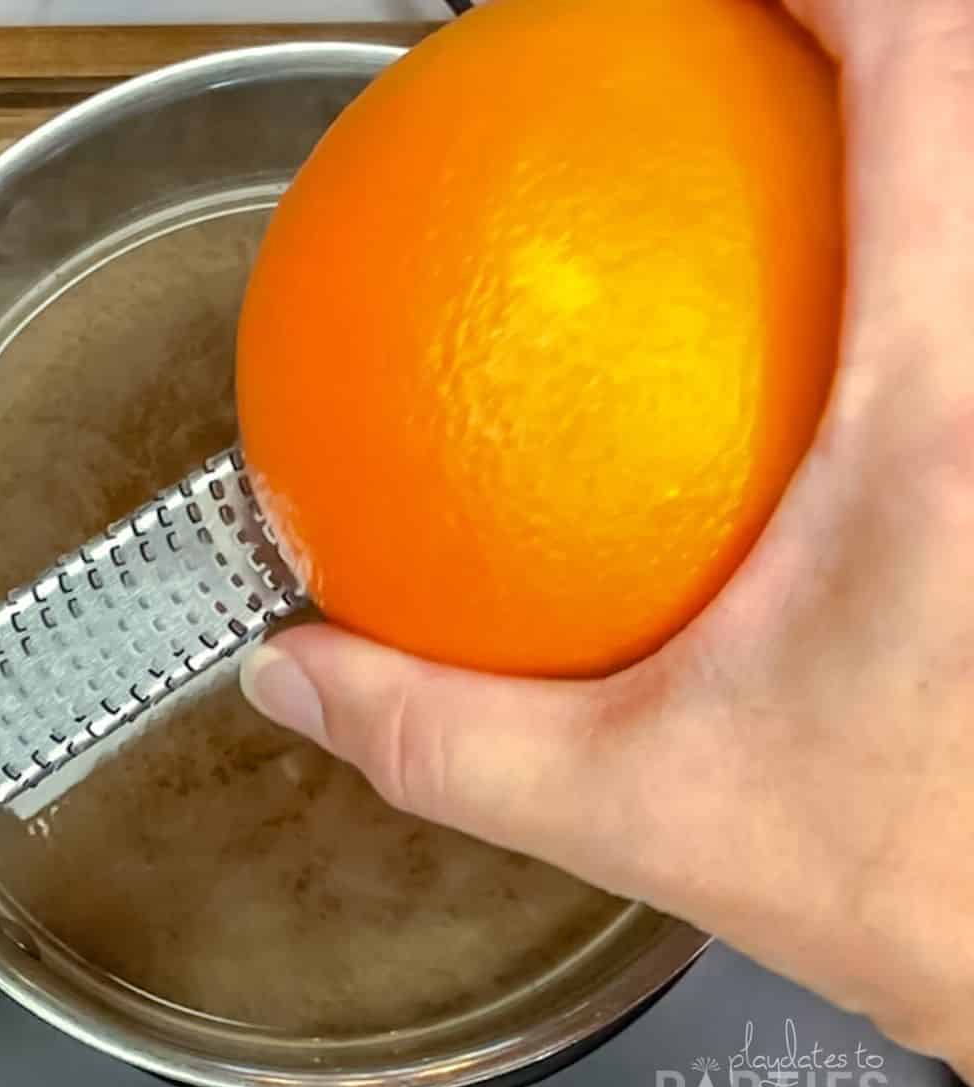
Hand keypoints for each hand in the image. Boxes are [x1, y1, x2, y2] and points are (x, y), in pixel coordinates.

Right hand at [241, 0, 973, 1080]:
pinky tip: (797, 338)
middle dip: (857, 42)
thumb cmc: (933, 880)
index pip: (928, 75)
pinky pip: (969, 309)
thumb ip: (450, 736)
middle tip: (721, 56)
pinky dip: (899, 261)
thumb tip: (302, 673)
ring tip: (757, 155)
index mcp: (950, 411)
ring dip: (889, 138)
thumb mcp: (649, 808)